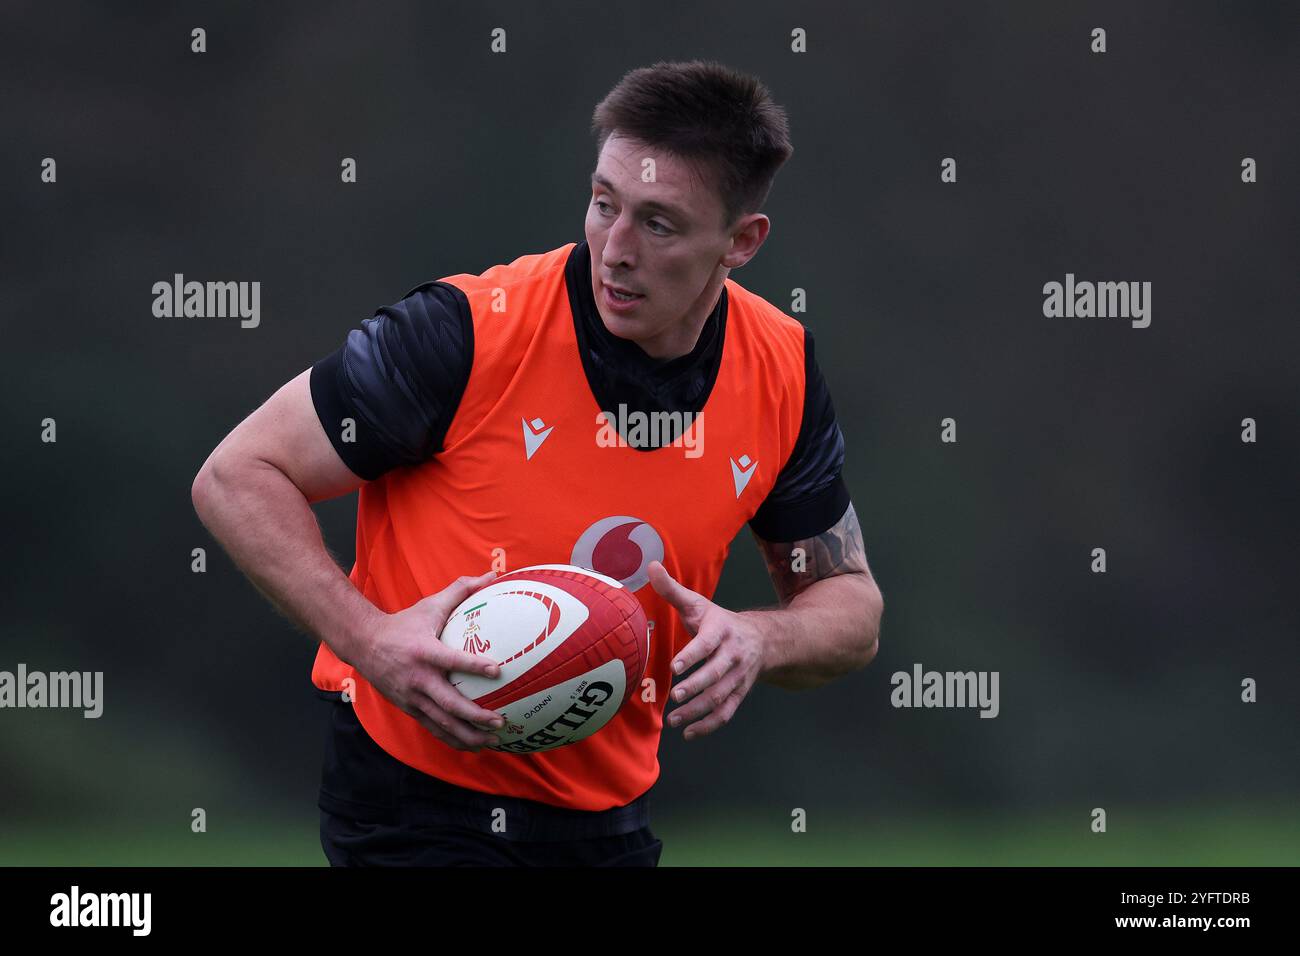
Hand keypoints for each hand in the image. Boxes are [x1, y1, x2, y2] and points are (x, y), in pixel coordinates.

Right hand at [353, 571, 505, 752]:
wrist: (363, 644)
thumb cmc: (403, 623)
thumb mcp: (430, 605)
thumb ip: (461, 590)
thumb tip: (493, 574)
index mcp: (424, 652)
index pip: (452, 660)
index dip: (474, 666)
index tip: (498, 671)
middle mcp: (417, 679)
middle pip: (448, 703)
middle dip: (475, 715)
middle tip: (500, 720)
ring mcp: (411, 698)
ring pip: (442, 723)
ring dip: (467, 735)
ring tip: (492, 741)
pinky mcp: (409, 709)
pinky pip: (433, 728)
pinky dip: (452, 739)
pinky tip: (472, 746)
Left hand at [647, 560, 765, 740]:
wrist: (763, 639)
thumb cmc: (719, 621)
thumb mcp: (699, 603)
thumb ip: (673, 589)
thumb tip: (650, 566)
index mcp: (720, 631)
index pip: (706, 644)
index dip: (692, 656)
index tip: (675, 667)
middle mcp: (733, 655)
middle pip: (716, 674)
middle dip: (696, 686)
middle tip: (675, 696)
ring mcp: (738, 677)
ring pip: (720, 697)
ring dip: (698, 711)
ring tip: (674, 720)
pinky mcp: (739, 694)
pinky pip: (726, 712)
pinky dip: (709, 725)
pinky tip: (688, 733)